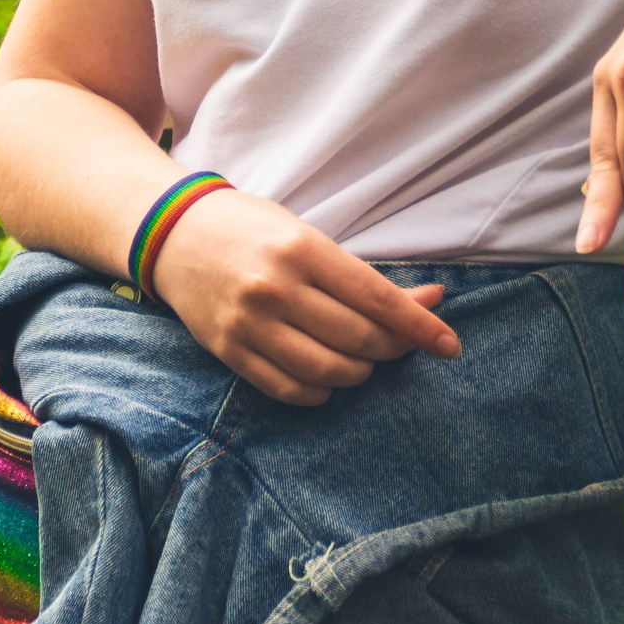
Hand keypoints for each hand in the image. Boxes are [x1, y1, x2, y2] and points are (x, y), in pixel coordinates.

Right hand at [151, 189, 460, 407]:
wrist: (172, 234)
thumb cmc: (252, 231)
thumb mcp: (307, 237)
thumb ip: (365, 276)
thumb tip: (432, 300)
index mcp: (301, 249)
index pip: (376, 299)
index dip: (419, 326)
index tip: (450, 345)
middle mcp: (275, 288)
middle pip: (358, 339)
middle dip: (393, 348)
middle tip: (400, 344)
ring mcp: (248, 324)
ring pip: (328, 371)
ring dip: (359, 373)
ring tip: (362, 360)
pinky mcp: (228, 351)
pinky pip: (288, 390)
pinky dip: (320, 392)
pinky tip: (327, 379)